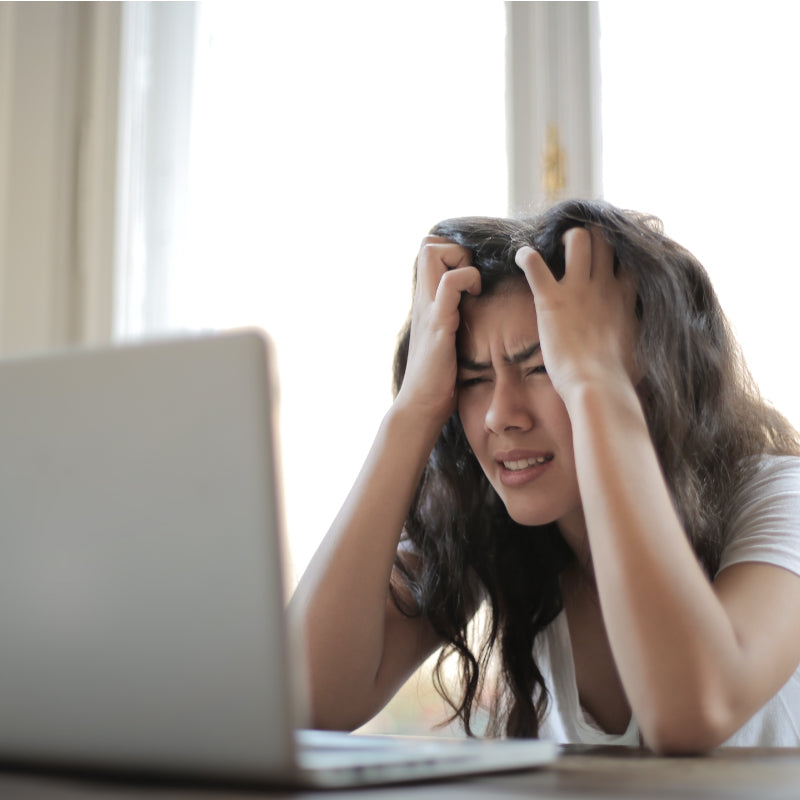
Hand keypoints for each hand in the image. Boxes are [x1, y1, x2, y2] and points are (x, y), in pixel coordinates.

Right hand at [396, 235, 480, 426]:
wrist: (421, 406)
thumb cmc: (438, 379)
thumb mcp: (445, 340)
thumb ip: (453, 320)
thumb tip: (475, 313)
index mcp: (426, 302)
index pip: (429, 250)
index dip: (452, 251)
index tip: (471, 275)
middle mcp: (423, 299)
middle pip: (428, 243)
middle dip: (456, 249)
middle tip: (472, 276)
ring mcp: (428, 309)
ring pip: (433, 253)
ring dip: (461, 260)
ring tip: (473, 287)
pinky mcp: (438, 323)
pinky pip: (449, 284)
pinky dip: (467, 280)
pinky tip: (475, 298)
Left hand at [515, 227, 637, 402]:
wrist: (598, 386)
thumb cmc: (619, 377)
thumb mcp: (641, 350)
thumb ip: (640, 334)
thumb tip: (648, 342)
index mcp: (625, 297)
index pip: (629, 257)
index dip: (619, 251)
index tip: (608, 256)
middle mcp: (604, 286)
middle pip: (604, 238)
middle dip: (591, 236)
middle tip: (576, 248)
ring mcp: (578, 289)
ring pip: (577, 238)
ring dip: (563, 239)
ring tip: (554, 249)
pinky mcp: (551, 299)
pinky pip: (534, 263)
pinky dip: (525, 256)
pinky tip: (521, 257)